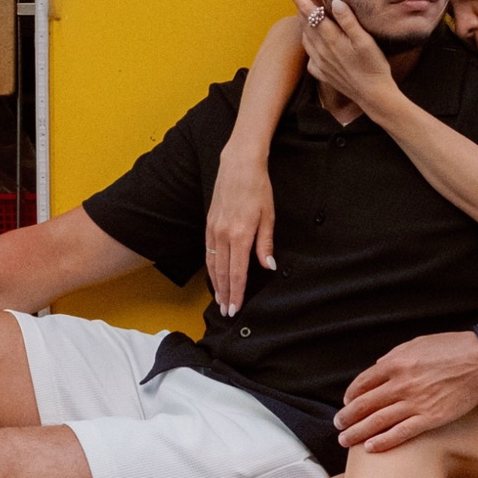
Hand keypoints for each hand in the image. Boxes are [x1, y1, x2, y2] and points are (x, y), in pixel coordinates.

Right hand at [206, 149, 276, 317]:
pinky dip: (211, 268)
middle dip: (224, 295)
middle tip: (226, 312)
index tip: (235, 308)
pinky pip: (208, 252)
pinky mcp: (209, 224)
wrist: (239, 165)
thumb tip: (268, 266)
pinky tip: (214, 275)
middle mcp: (224, 235)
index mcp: (240, 235)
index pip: (237, 273)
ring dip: (216, 284)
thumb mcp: (268, 216)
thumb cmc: (257, 188)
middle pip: (222, 273)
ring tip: (219, 299)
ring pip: (212, 264)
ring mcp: (214, 230)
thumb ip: (266, 244)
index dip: (237, 293)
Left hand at [302, 0, 396, 114]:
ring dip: (303, 22)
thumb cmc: (374, 67)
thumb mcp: (366, 41)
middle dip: (298, 5)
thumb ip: (349, 21)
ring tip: (305, 12)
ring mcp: (319, 62)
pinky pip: (309, 54)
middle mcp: (320, 49)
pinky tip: (316, 41)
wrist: (373, 96)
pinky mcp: (321, 72)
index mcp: (331, 38)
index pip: (308, 11)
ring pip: (305, 37)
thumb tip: (334, 2)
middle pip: (304, 22)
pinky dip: (309, 42)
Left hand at [334, 329, 477, 454]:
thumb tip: (377, 368)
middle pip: (365, 404)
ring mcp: (416, 403)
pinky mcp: (431, 418)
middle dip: (348, 417)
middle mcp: (402, 384)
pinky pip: (402, 433)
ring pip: (378, 421)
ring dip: (358, 432)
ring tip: (345, 440)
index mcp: (396, 363)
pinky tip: (370, 448)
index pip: (363, 382)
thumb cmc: (452, 348)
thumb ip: (395, 356)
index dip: (351, 395)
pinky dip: (384, 441)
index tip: (347, 403)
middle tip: (338, 425)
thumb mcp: (418, 344)